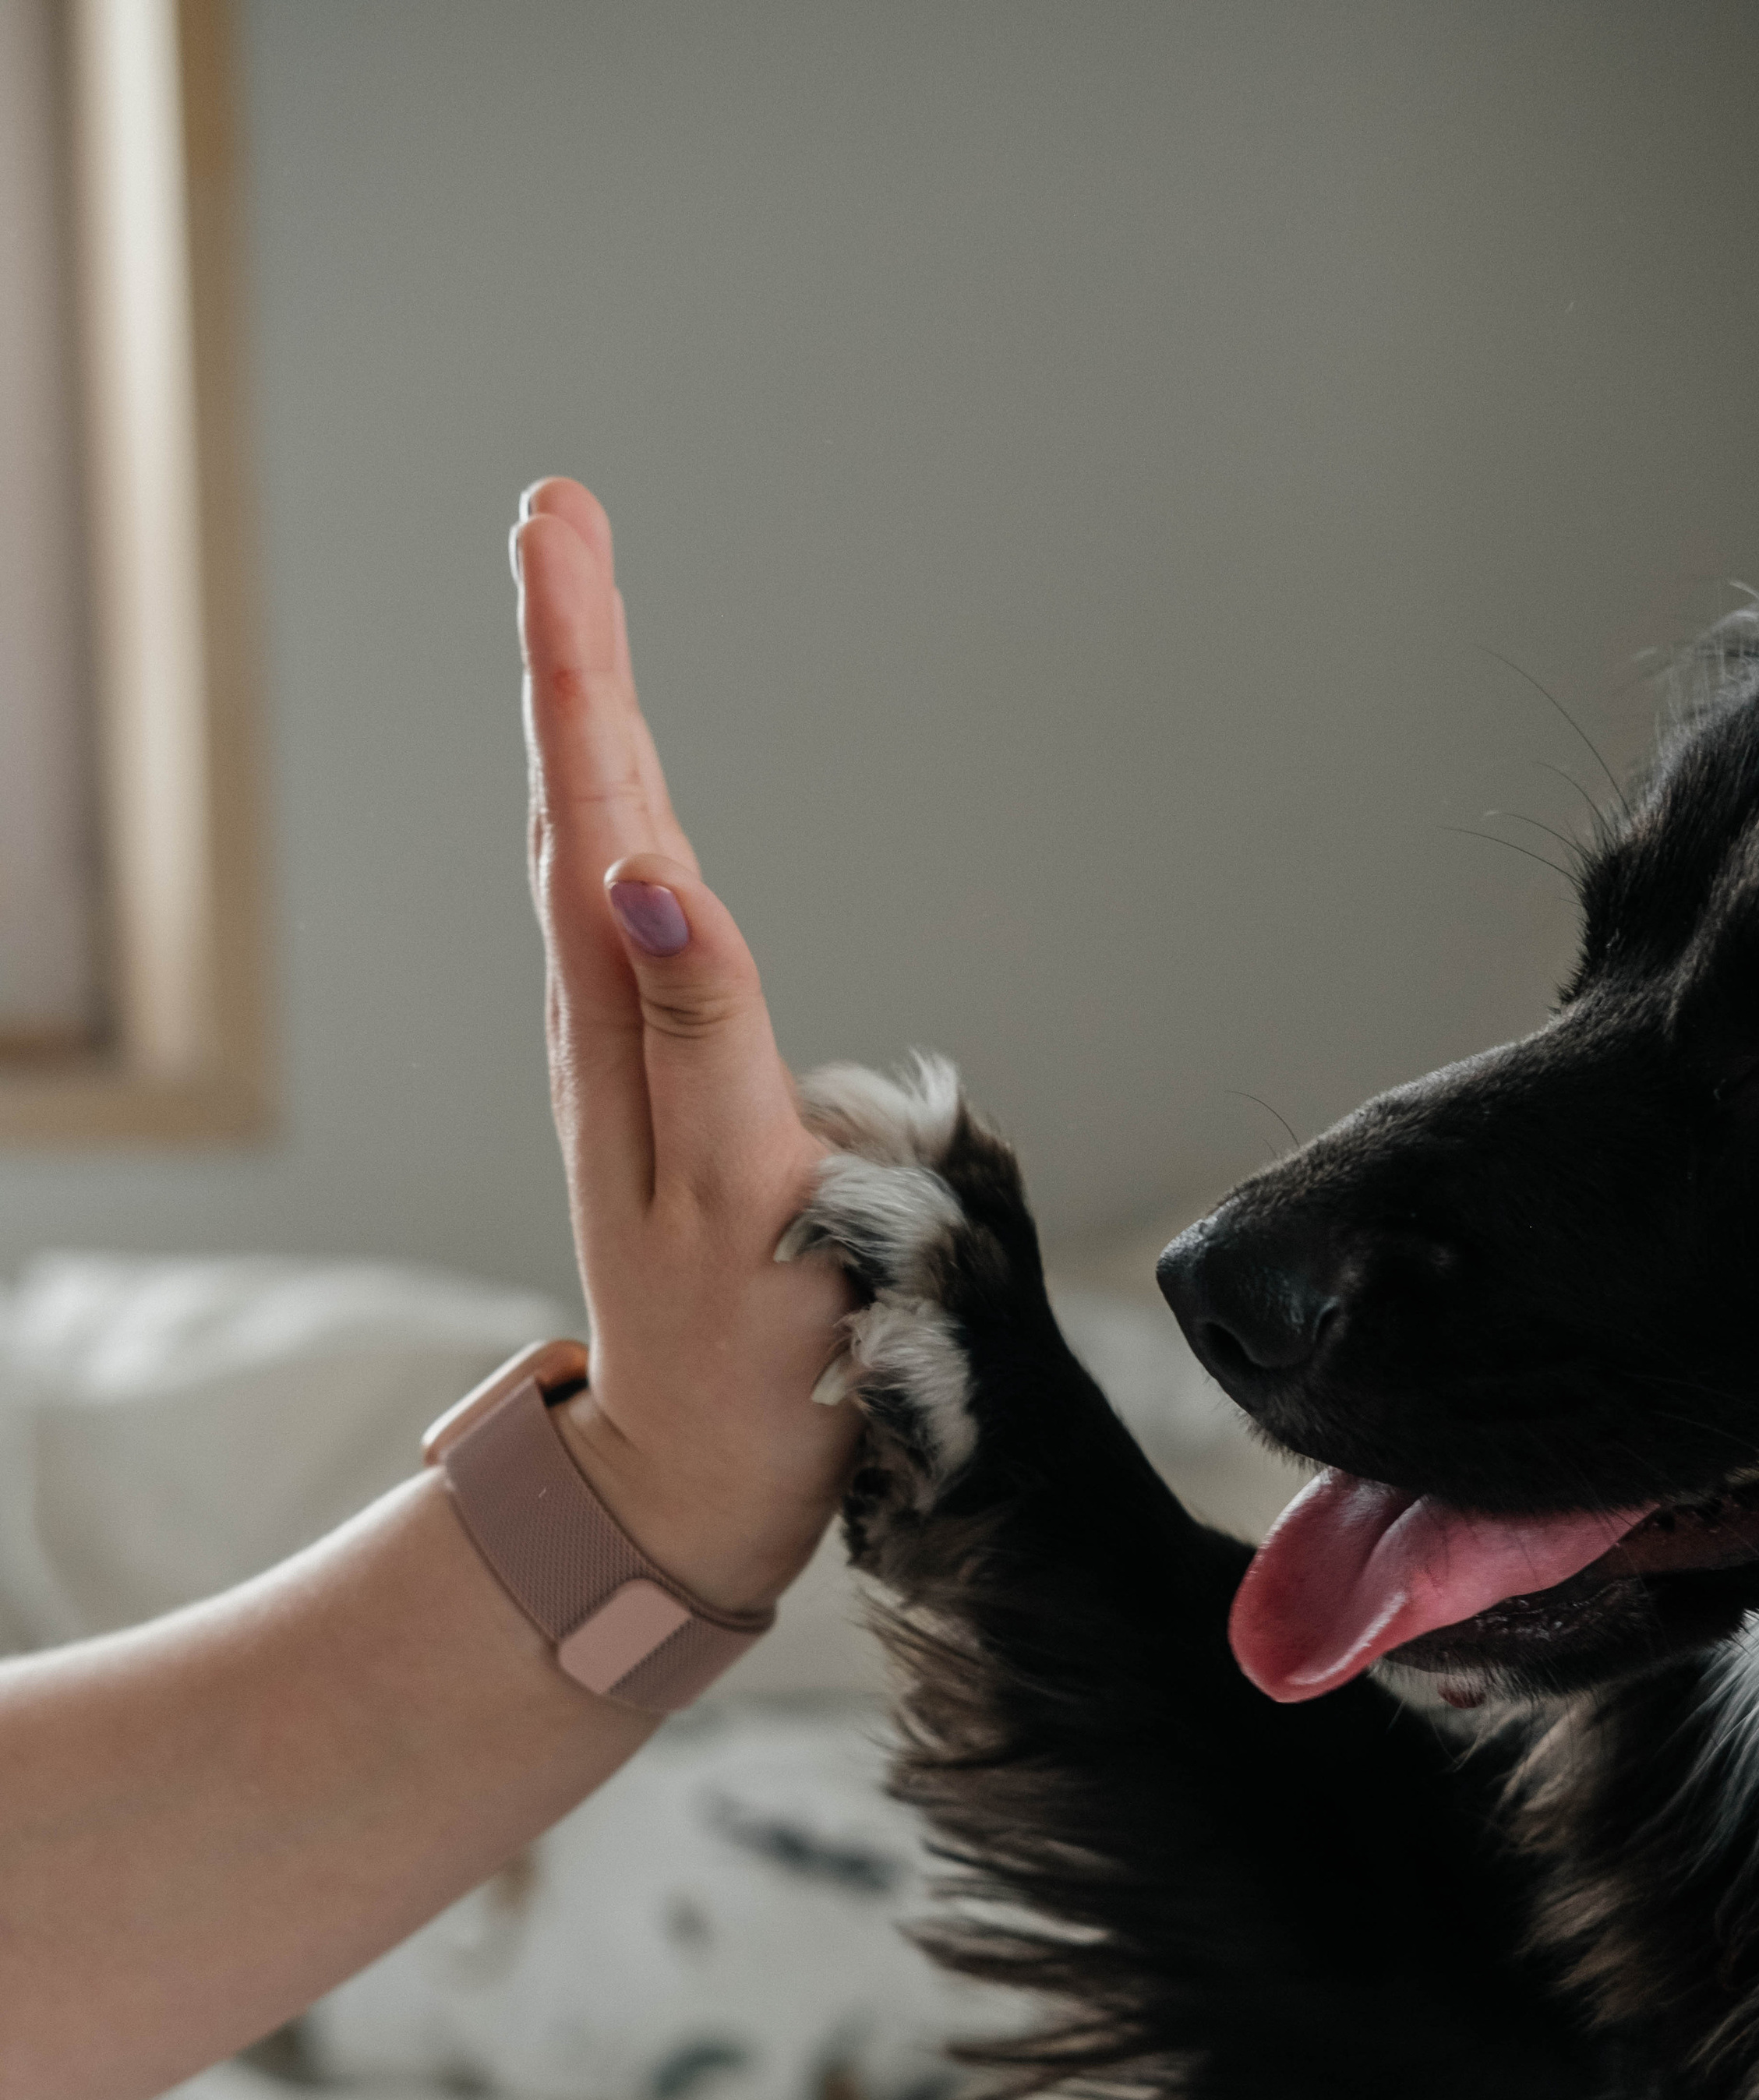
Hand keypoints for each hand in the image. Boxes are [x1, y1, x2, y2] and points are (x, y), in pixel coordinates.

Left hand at [513, 480, 853, 1609]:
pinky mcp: (674, 1081)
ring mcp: (637, 1049)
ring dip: (590, 719)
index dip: (576, 658)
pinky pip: (642, 917)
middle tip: (559, 513)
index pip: (593, 804)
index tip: (556, 525)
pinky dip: (629, 820)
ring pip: (604, 846)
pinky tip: (635, 799)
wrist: (709, 1466)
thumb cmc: (742, 1347)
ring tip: (580, 602)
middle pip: (584, 796)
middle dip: (571, 646)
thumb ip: (698, 1027)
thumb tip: (646, 869)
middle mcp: (613, 1017)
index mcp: (624, 1023)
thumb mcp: (728, 1188)